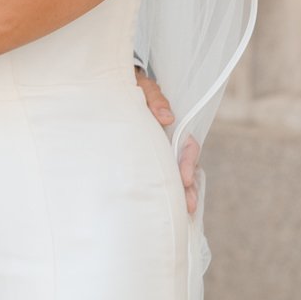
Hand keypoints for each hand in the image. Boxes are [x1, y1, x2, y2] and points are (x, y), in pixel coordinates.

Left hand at [136, 68, 200, 214]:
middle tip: (189, 205)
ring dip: (182, 193)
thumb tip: (167, 117)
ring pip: (176, 176)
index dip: (189, 163)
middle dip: (189, 187)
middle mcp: (169, 142)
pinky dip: (167, 192)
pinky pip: (160, 178)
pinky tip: (167, 207)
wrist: (111, 89)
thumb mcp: (143, 87)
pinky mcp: (148, 161)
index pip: (187, 147)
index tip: (184, 179)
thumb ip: (154, 99)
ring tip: (184, 212)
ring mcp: (160, 153)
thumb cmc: (131, 87)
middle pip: (186, 167)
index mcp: (172, 126)